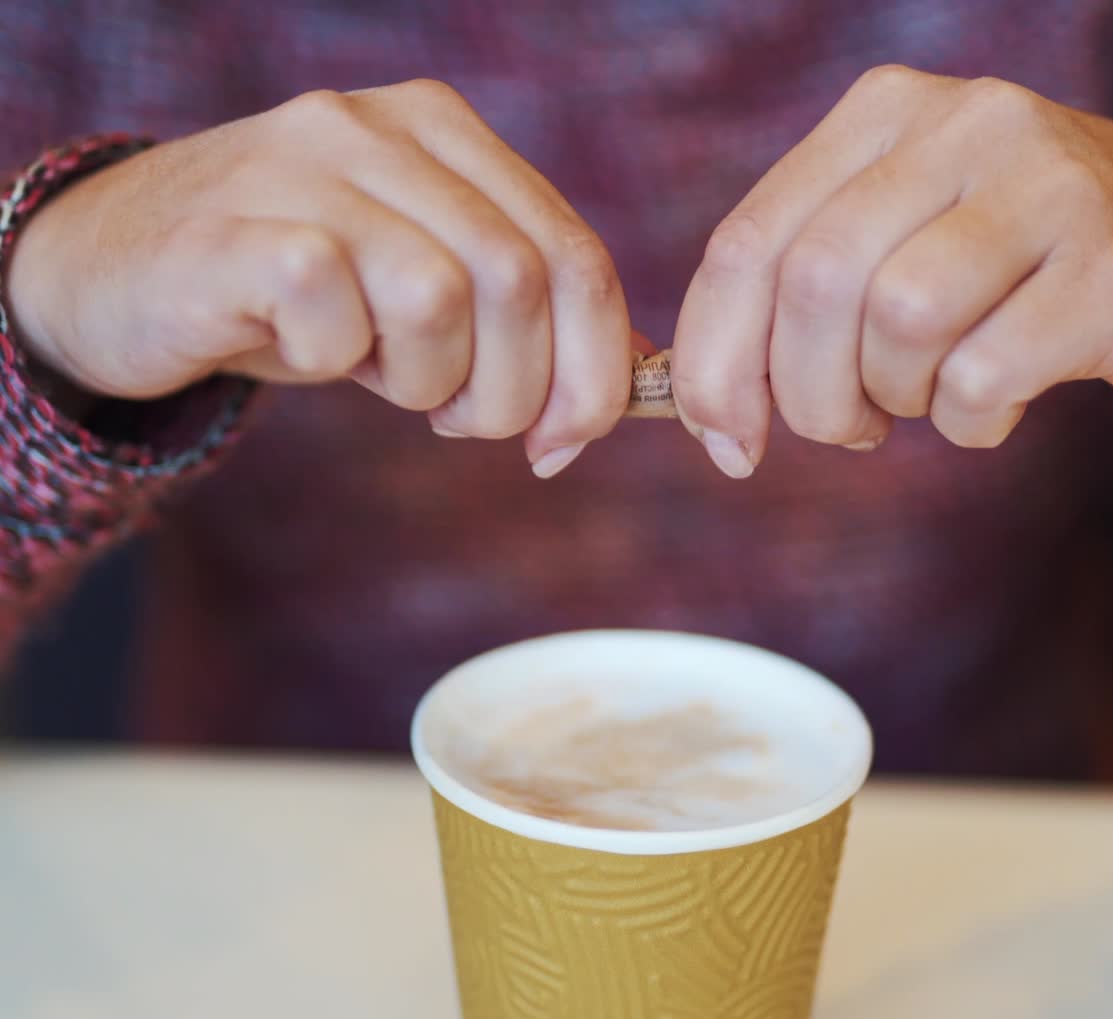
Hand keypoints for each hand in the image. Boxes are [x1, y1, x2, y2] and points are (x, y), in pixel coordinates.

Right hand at [8, 81, 634, 475]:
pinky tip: (308, 352)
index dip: (594, 368)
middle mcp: (382, 128)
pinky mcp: (235, 226)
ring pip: (439, 296)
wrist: (129, 273)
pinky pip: (336, 312)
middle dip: (516, 392)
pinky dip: (339, 365)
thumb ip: (523, 319)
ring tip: (380, 378)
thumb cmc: (302, 294)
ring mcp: (303, 165)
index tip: (567, 439)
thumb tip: (626, 385)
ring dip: (429, 382)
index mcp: (449, 137)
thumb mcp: (426, 294)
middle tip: (461, 420)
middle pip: (520, 280)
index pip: (574, 254)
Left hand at [672, 65, 1112, 474]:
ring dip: (896, 399)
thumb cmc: (1006, 265)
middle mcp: (961, 123)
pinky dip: (966, 423)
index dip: (715, 363)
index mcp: (880, 114)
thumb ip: (795, 300)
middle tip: (849, 425)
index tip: (726, 442)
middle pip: (815, 284)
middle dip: (807, 395)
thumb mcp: (894, 242)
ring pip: (899, 323)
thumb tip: (711, 419)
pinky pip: (981, 376)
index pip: (746, 244)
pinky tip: (991, 406)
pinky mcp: (1108, 267)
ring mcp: (1045, 185)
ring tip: (930, 394)